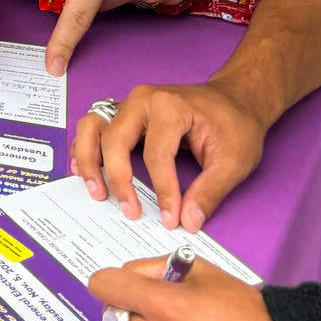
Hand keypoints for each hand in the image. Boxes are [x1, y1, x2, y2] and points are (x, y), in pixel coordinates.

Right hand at [72, 79, 268, 231]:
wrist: (234, 98)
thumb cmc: (235, 124)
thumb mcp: (234, 160)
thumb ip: (210, 192)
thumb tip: (188, 221)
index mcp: (169, 106)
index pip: (156, 155)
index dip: (163, 191)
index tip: (170, 218)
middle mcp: (141, 100)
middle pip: (114, 140)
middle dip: (118, 179)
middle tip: (130, 210)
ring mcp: (128, 104)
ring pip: (92, 128)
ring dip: (88, 161)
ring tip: (97, 192)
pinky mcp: (123, 113)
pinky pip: (93, 128)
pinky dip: (85, 150)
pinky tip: (85, 172)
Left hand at [92, 258, 288, 320]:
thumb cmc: (244, 309)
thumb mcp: (201, 271)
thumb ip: (158, 267)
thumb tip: (131, 274)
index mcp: (165, 305)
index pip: (105, 286)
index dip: (108, 280)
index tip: (115, 282)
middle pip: (110, 317)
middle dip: (121, 306)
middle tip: (140, 303)